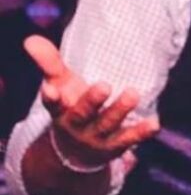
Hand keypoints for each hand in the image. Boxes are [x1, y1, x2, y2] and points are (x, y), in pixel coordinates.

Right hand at [24, 35, 158, 170]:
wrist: (75, 154)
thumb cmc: (70, 107)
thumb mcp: (60, 85)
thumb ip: (50, 63)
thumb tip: (31, 40)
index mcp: (61, 111)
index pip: (52, 105)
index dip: (51, 97)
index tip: (50, 88)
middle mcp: (77, 126)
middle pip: (83, 114)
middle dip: (92, 101)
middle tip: (104, 85)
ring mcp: (97, 137)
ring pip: (108, 124)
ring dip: (119, 111)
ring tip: (133, 93)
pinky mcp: (116, 145)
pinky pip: (130, 139)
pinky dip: (141, 132)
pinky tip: (154, 123)